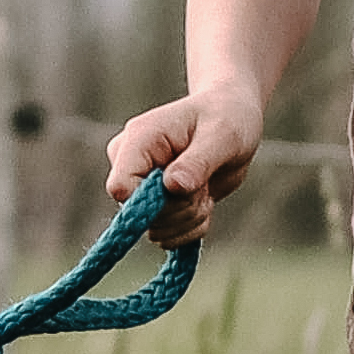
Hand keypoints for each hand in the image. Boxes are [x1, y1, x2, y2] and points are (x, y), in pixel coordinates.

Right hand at [104, 82, 262, 246]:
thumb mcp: (222, 136)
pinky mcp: (155, 205)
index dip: (151, 202)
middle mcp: (130, 165)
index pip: (120, 187)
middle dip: (182, 208)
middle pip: (141, 214)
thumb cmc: (227, 117)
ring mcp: (140, 187)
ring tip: (205, 188)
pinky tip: (203, 201)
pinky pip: (167, 236)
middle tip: (205, 183)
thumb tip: (173, 186)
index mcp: (138, 141)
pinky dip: (192, 226)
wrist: (232, 119)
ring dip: (190, 218)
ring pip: (156, 230)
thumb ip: (197, 162)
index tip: (185, 191)